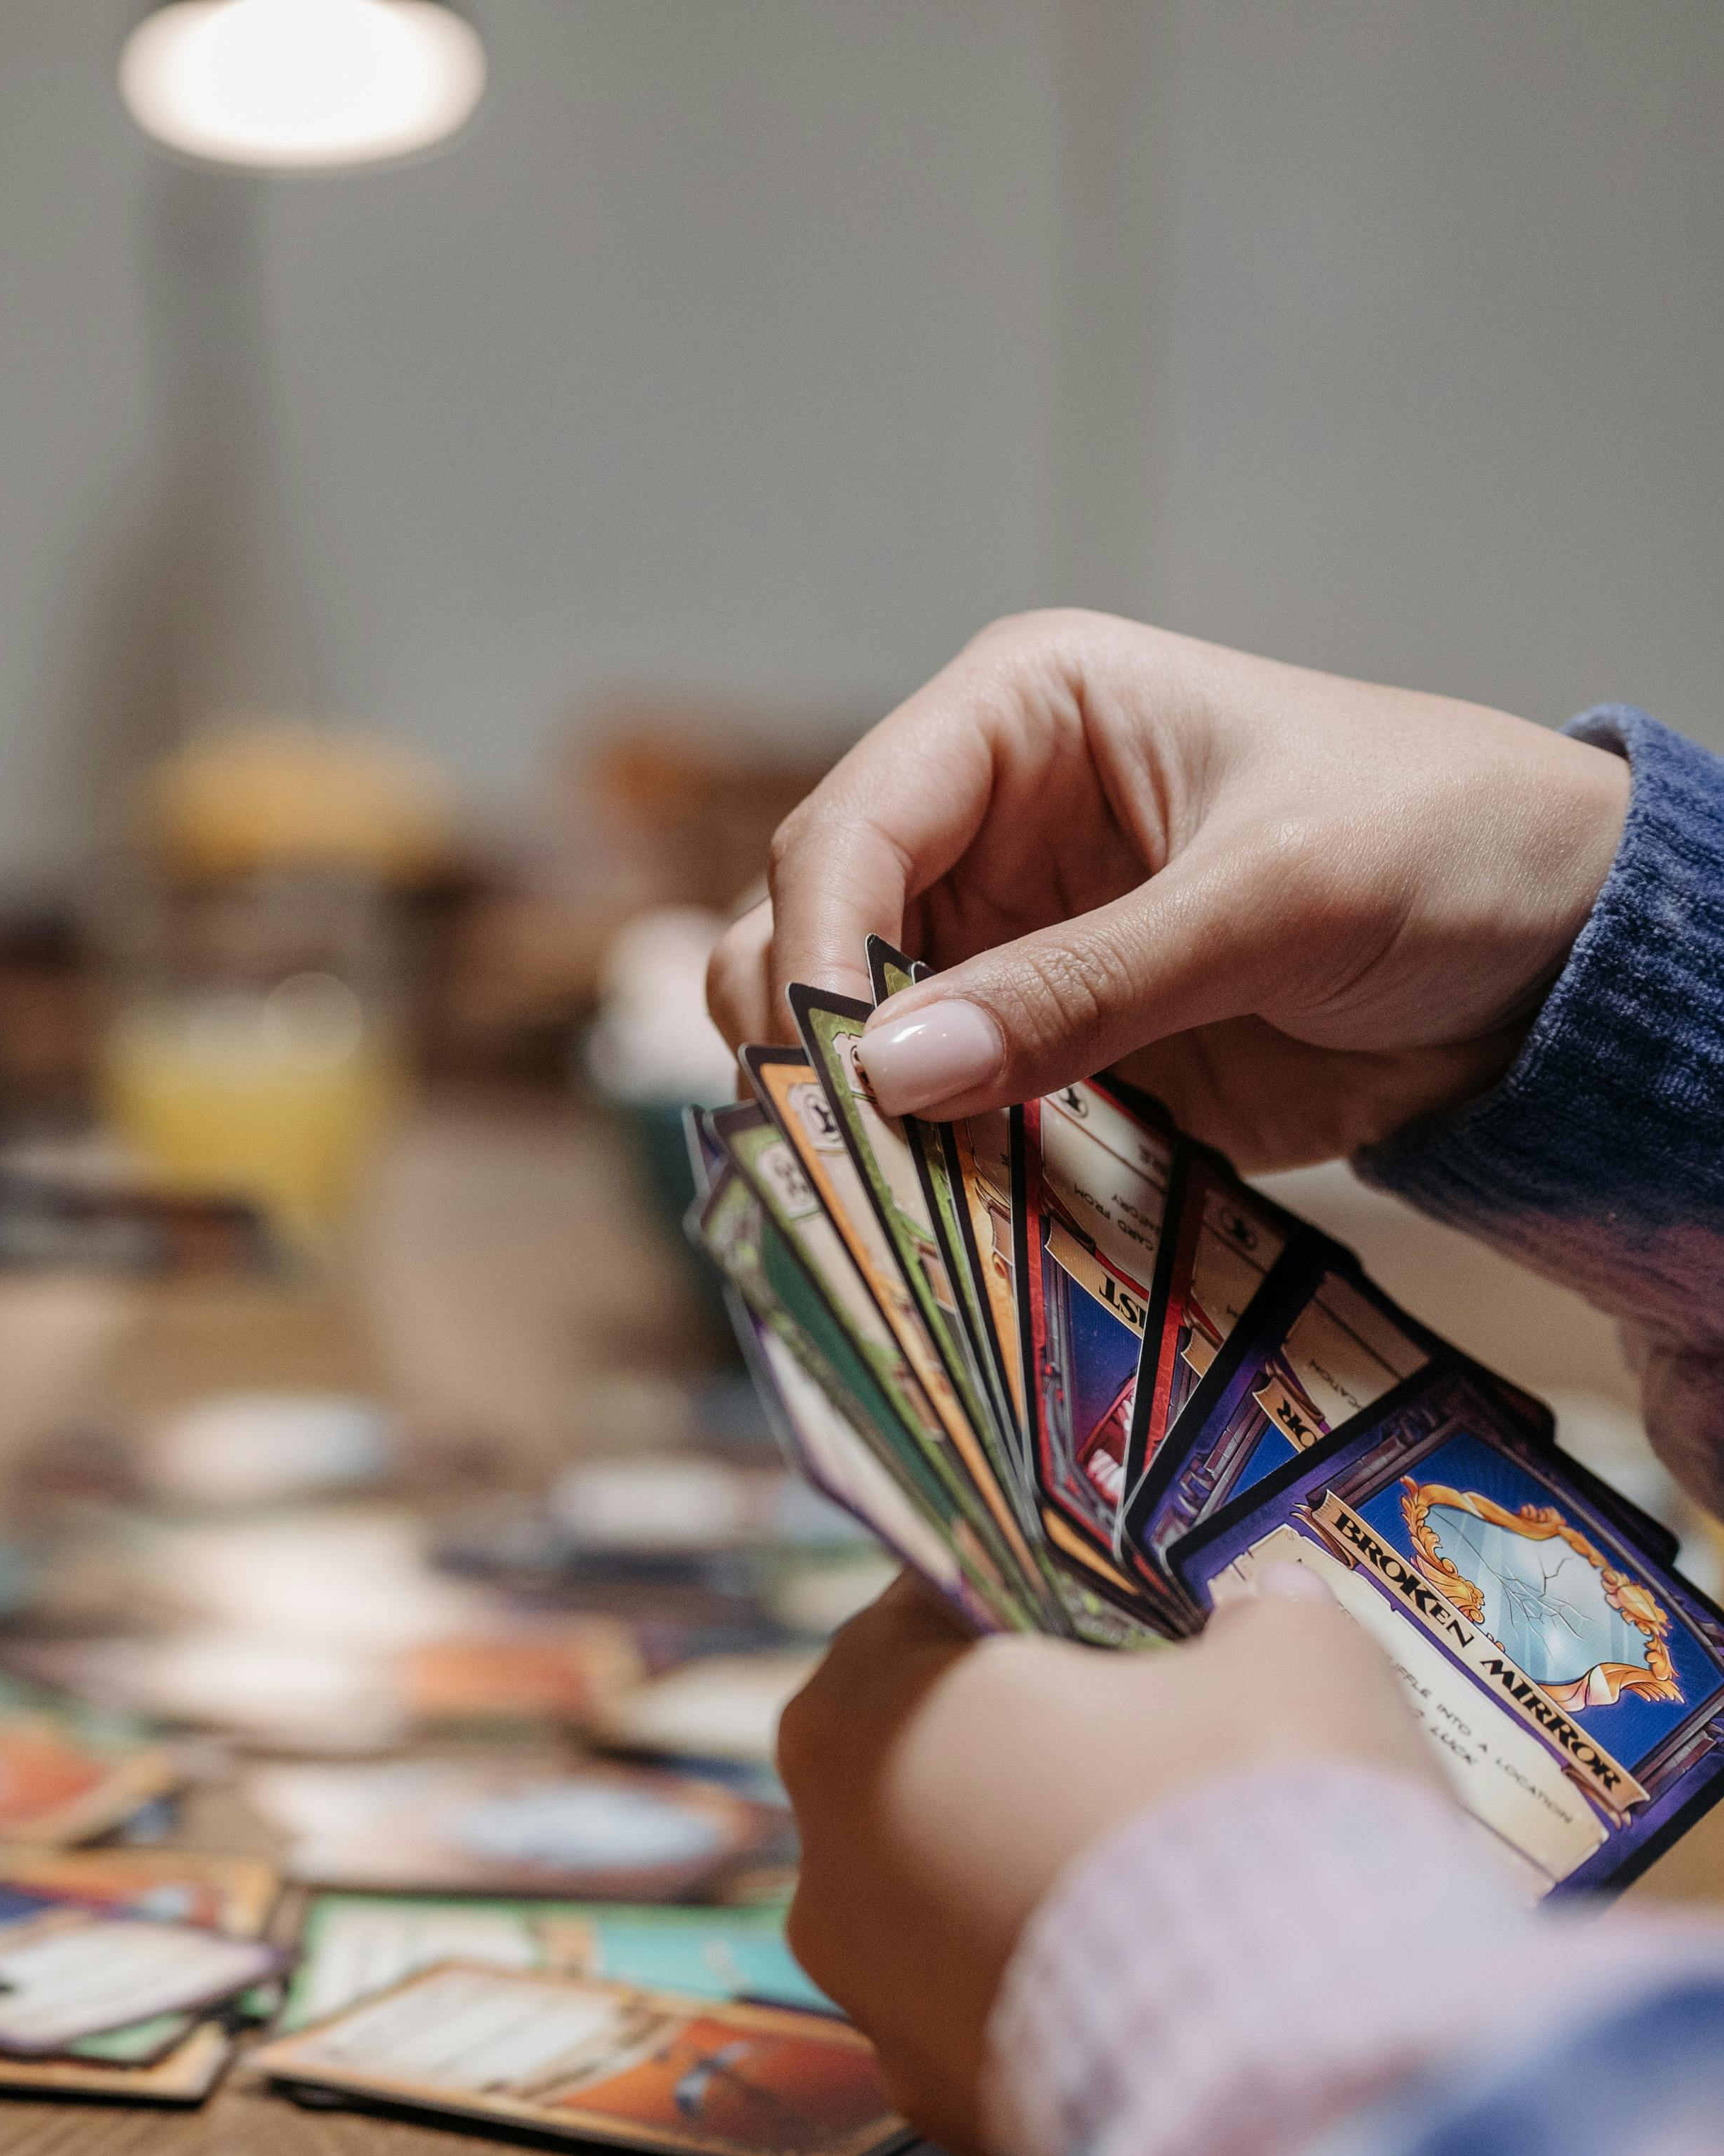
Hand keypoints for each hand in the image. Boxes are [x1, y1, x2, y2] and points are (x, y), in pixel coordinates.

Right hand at [708, 613, 1631, 1170]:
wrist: (1570, 957)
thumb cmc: (1452, 846)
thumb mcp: (1278, 898)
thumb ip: (1085, 985)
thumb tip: (892, 1076)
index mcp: (1019, 715)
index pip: (849, 827)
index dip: (820, 946)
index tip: (834, 1071)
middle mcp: (979, 823)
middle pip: (808, 929)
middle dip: (814, 1039)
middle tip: (846, 1152)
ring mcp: (1000, 941)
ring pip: (846, 1032)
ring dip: (852, 1116)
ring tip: (892, 1193)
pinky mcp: (1036, 1047)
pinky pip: (934, 1113)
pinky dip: (923, 1168)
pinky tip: (942, 1217)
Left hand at [774, 1572, 1441, 2155]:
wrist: (1302, 2069)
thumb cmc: (1260, 1818)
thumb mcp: (1297, 1658)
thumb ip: (1262, 1618)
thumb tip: (1267, 1620)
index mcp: (858, 1710)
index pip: (934, 1609)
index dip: (1049, 1600)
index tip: (1135, 1616)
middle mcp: (825, 1856)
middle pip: (941, 1760)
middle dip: (1049, 1750)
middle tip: (1177, 1749)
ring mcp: (870, 1995)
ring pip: (962, 1897)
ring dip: (1058, 1880)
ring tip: (1193, 1882)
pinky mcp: (939, 2102)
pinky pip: (1004, 2016)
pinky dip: (1078, 1997)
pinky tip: (1175, 1991)